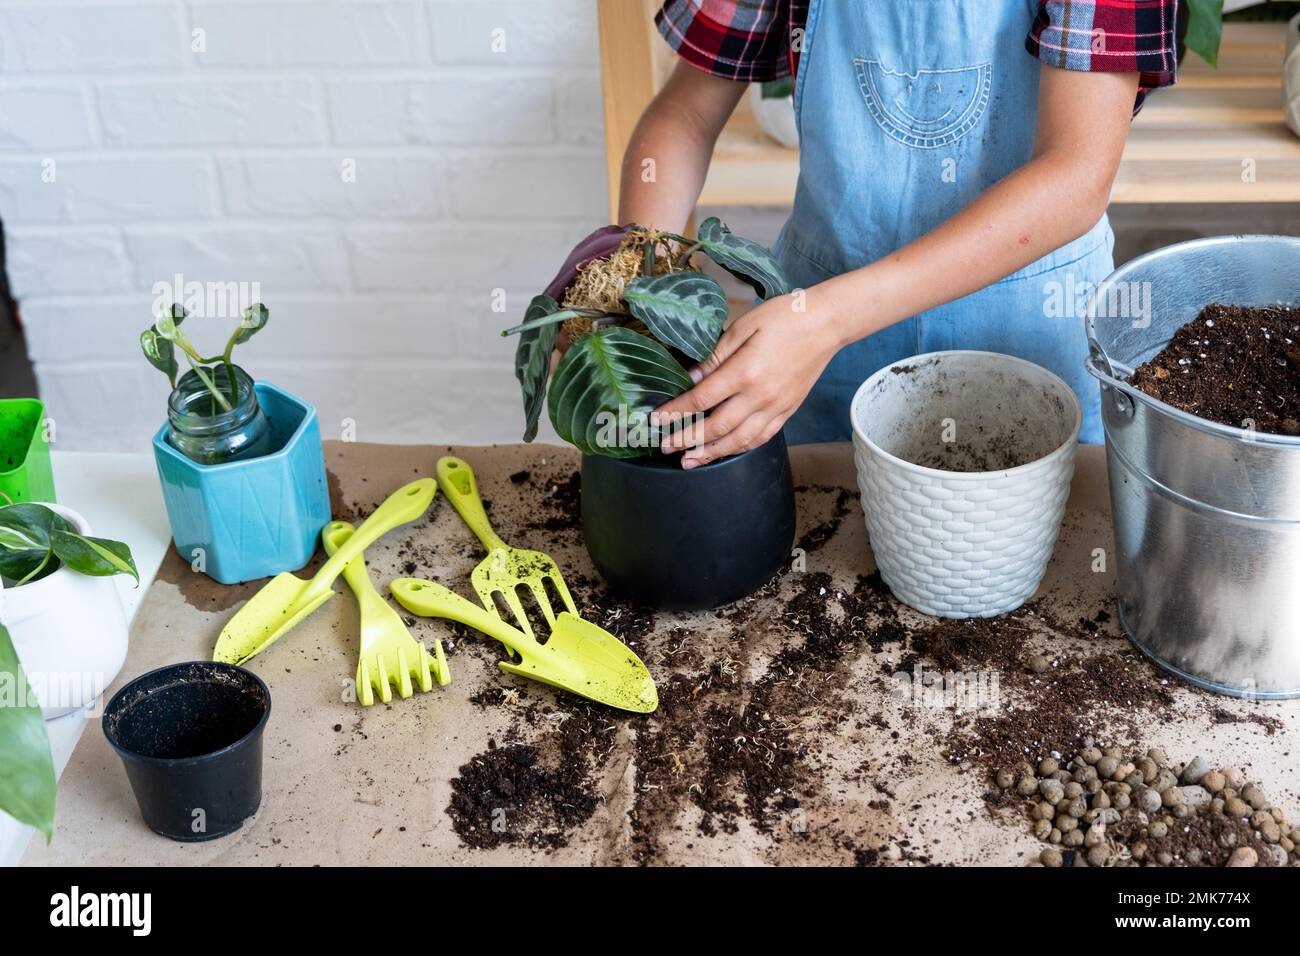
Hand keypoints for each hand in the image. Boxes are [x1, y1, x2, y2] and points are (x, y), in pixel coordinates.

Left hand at [652, 290, 843, 468]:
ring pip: (739, 440)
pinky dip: (741, 448)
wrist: (826, 324)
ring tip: (689, 461)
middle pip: (716, 427)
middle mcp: (760, 396)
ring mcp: (776, 407)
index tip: (657, 420)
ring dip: (711, 453)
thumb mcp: (743, 326)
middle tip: (665, 447)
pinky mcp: (788, 411)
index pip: (702, 400)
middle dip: (687, 439)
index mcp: (745, 372)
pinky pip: (762, 437)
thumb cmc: (784, 318)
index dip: (677, 412)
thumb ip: (716, 355)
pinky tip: (725, 451)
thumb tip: (692, 377)